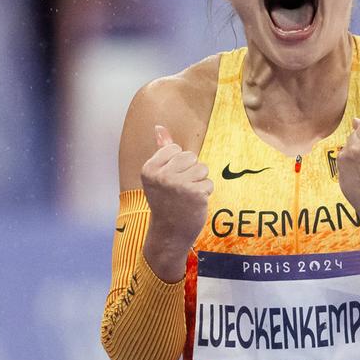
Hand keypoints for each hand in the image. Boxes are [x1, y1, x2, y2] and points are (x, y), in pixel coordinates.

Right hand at [140, 125, 213, 274]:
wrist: (169, 233)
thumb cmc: (165, 202)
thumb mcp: (158, 175)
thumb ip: (161, 150)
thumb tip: (159, 127)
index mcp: (149, 169)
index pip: (175, 149)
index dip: (177, 164)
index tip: (169, 182)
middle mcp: (162, 176)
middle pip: (190, 157)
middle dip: (190, 172)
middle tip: (179, 191)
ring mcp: (179, 185)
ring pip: (202, 168)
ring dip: (199, 182)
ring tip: (187, 196)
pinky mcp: (196, 194)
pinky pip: (209, 183)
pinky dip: (205, 193)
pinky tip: (194, 204)